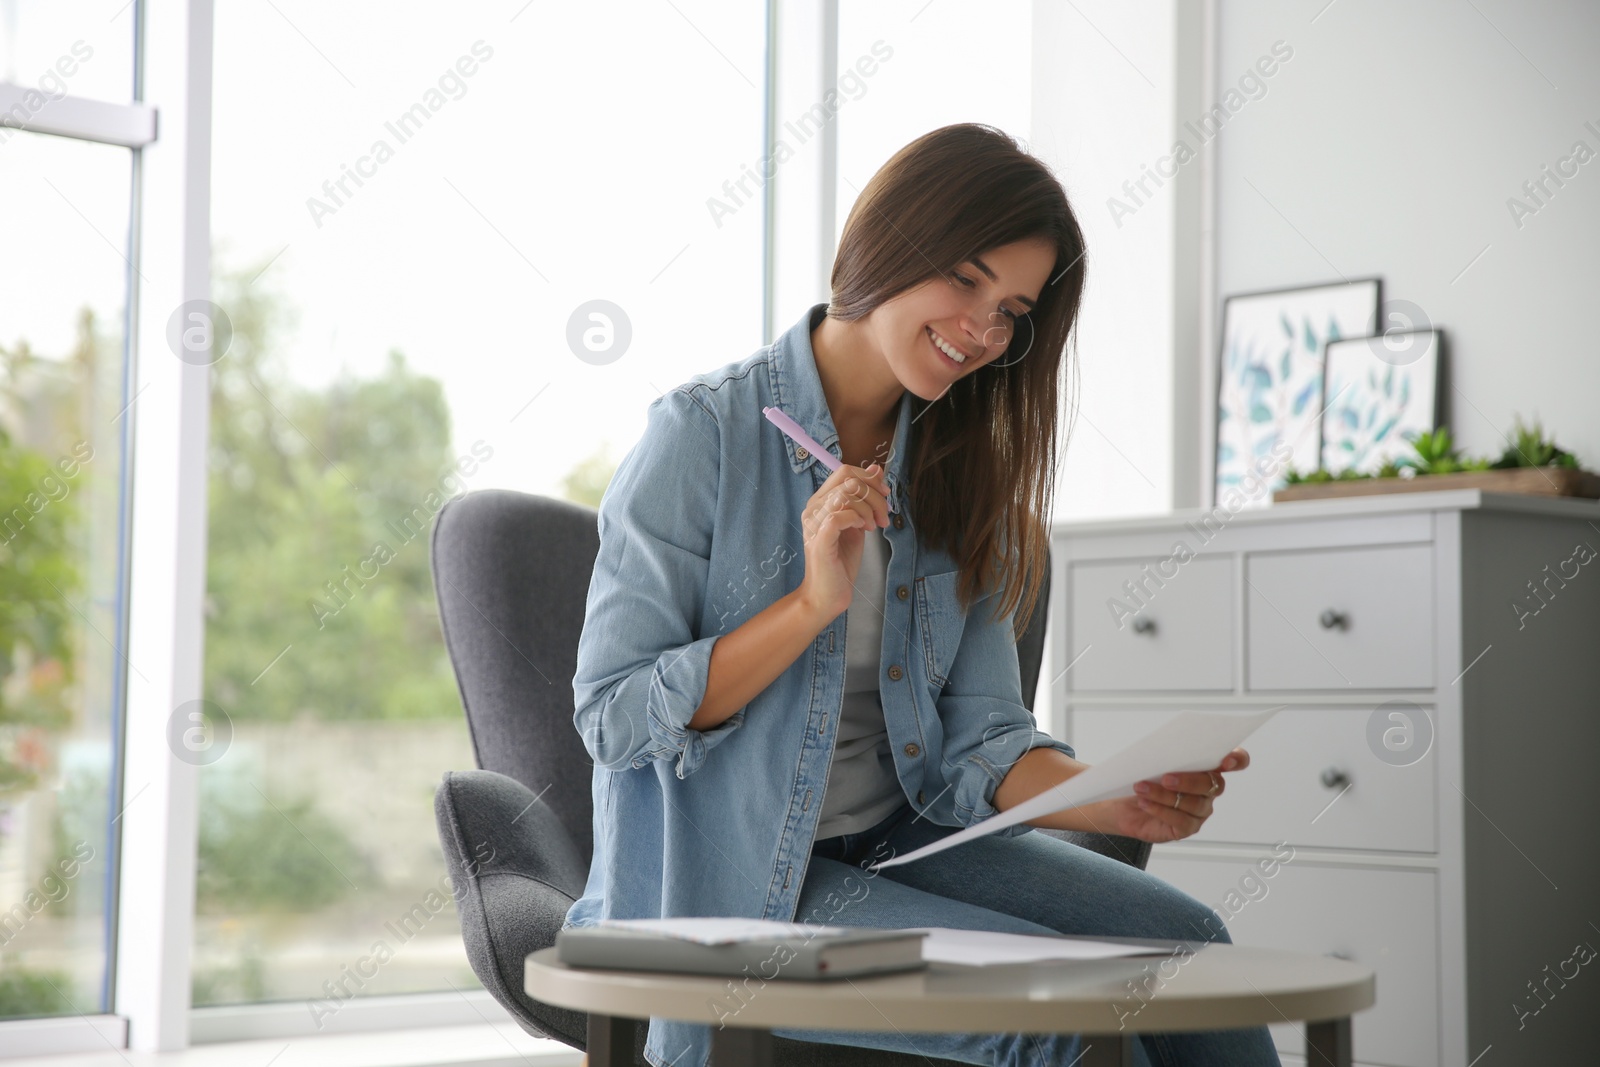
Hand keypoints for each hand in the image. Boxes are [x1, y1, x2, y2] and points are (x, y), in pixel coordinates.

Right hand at [795, 461, 890, 619]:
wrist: (828, 593)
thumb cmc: (841, 561)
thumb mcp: (858, 522)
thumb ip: (864, 498)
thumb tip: (875, 469)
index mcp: (820, 501)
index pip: (844, 471)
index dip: (869, 478)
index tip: (885, 495)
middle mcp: (813, 507)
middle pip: (848, 479)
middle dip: (874, 495)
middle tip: (883, 516)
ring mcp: (814, 521)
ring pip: (846, 494)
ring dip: (868, 508)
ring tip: (873, 526)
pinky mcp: (819, 538)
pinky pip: (840, 514)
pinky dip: (857, 518)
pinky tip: (862, 529)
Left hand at [1101, 748, 1250, 843]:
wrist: (1123, 805)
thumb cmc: (1142, 778)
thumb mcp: (1152, 761)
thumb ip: (1167, 754)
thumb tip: (1166, 749)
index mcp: (1207, 767)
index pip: (1236, 761)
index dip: (1237, 760)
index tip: (1227, 760)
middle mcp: (1208, 790)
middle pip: (1212, 784)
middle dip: (1189, 780)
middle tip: (1165, 778)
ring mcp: (1200, 811)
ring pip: (1192, 803)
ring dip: (1164, 794)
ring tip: (1141, 788)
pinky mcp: (1187, 828)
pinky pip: (1180, 820)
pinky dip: (1159, 810)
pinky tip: (1144, 802)